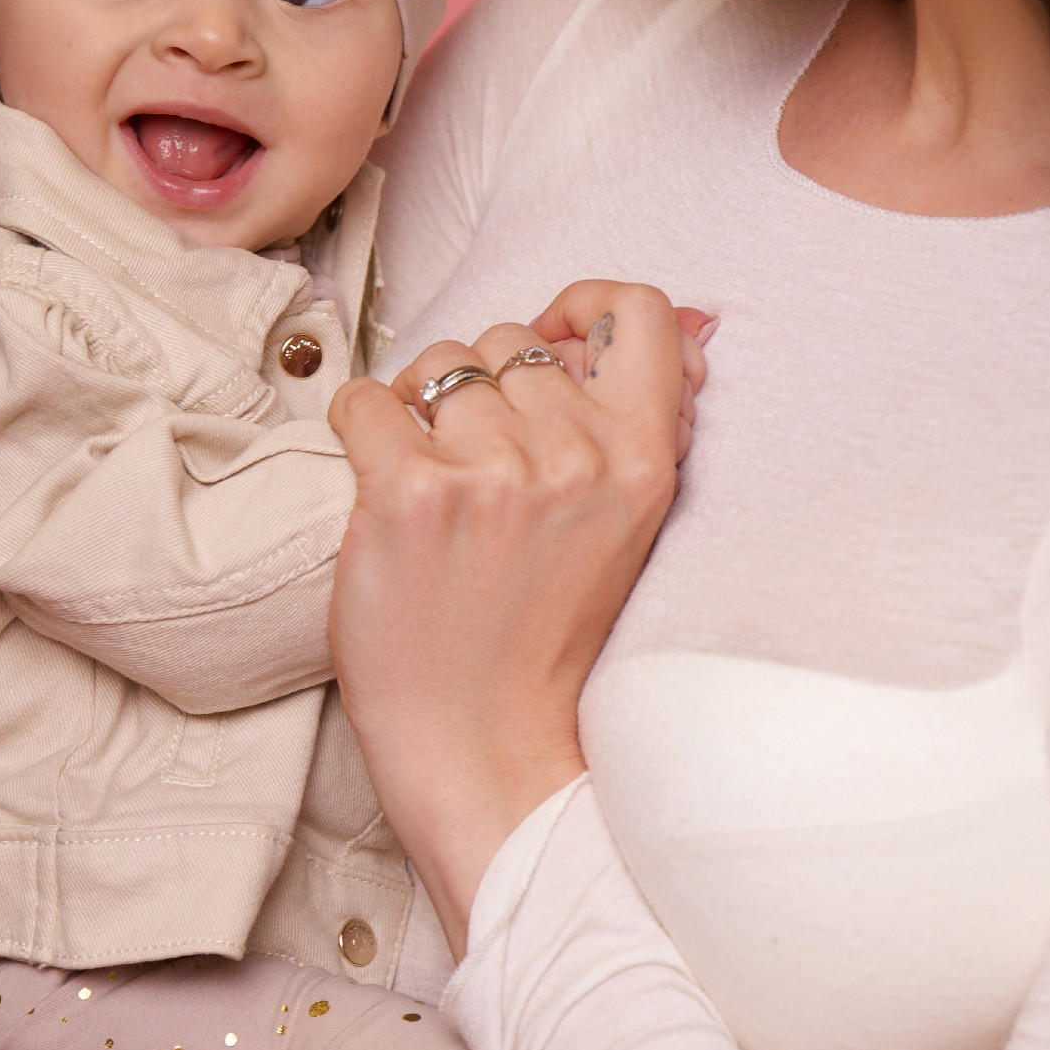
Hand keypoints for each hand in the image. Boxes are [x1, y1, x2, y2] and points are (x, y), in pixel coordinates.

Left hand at [328, 283, 707, 956]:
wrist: (483, 744)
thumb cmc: (544, 636)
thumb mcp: (628, 522)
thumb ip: (643, 421)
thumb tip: (687, 317)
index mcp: (644, 460)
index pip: (636, 311)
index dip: (581, 305)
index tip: (550, 336)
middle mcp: (575, 457)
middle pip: (512, 337)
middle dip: (484, 383)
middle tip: (476, 461)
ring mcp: (492, 474)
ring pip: (440, 364)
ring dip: (421, 407)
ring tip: (433, 479)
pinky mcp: (408, 495)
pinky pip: (365, 399)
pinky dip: (362, 428)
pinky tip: (383, 483)